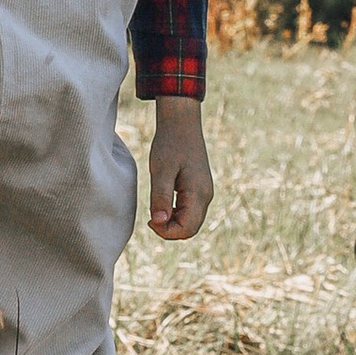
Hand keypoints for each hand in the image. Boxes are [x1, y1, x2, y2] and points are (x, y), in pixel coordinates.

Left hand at [148, 97, 212, 239]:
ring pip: (190, 221)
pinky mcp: (198, 188)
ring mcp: (204, 192)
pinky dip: (175, 213)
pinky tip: (162, 203)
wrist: (181, 122)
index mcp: (199, 193)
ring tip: (155, 209)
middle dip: (170, 229)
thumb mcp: (161, 170)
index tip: (150, 220)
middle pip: (190, 228)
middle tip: (151, 217)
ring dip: (172, 222)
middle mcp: (206, 196)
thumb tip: (159, 221)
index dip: (167, 232)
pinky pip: (189, 210)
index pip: (188, 229)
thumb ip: (161, 197)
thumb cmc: (170, 143)